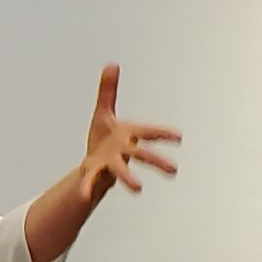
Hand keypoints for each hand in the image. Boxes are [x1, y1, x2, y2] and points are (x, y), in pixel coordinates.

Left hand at [78, 63, 179, 204]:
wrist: (92, 162)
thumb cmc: (103, 137)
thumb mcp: (103, 111)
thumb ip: (107, 90)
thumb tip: (111, 64)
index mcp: (128, 134)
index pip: (148, 132)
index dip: (163, 134)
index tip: (178, 137)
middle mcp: (123, 150)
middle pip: (142, 154)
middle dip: (157, 161)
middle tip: (174, 171)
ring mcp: (110, 163)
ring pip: (121, 170)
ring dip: (129, 178)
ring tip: (138, 189)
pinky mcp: (95, 173)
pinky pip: (91, 181)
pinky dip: (87, 188)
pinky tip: (83, 197)